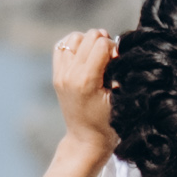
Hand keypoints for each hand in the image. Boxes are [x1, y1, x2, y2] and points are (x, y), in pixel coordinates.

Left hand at [50, 30, 117, 146]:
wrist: (86, 140)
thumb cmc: (109, 122)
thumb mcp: (120, 97)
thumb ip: (119, 71)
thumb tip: (117, 49)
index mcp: (86, 80)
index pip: (102, 44)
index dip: (115, 49)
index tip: (119, 63)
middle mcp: (70, 75)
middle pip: (89, 36)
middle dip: (103, 43)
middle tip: (110, 61)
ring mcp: (61, 75)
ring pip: (75, 37)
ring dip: (89, 43)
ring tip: (97, 58)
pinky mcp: (57, 76)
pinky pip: (62, 46)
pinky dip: (74, 46)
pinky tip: (84, 57)